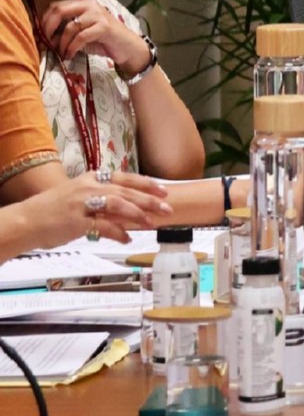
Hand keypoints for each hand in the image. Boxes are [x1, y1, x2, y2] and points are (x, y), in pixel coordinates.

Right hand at [12, 171, 170, 250]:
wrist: (25, 221)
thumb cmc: (53, 210)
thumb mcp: (80, 196)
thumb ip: (104, 200)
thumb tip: (130, 208)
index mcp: (91, 178)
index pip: (125, 178)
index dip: (146, 184)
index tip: (164, 190)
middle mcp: (88, 187)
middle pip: (126, 191)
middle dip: (149, 200)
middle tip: (167, 209)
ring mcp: (82, 203)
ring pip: (118, 204)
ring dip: (137, 214)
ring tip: (151, 223)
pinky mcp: (76, 221)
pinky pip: (103, 226)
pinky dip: (118, 232)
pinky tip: (127, 238)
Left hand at [38, 0, 149, 73]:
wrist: (127, 47)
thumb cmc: (102, 40)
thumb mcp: (79, 34)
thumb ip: (63, 32)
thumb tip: (44, 39)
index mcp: (82, 3)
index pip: (56, 6)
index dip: (44, 20)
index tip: (40, 36)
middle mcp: (89, 4)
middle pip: (59, 10)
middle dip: (48, 28)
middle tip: (46, 43)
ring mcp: (98, 14)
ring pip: (70, 27)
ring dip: (61, 43)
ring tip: (61, 53)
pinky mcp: (104, 27)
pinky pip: (81, 37)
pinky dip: (72, 48)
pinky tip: (70, 55)